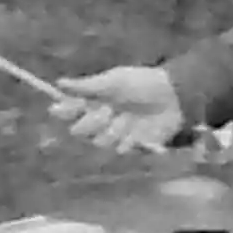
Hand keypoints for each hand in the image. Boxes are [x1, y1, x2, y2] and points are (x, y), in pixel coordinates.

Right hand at [53, 61, 186, 151]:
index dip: (65, 111)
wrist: (173, 96)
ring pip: (99, 142)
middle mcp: (101, 119)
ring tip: (126, 120)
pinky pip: (120, 151)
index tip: (59, 110)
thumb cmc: (142, 83)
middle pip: (80, 131)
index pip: (70, 111)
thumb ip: (87, 86)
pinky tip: (135, 133)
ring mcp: (115, 134)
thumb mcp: (114, 81)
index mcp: (94, 101)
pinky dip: (127, 143)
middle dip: (91, 122)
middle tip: (107, 111)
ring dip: (111, 131)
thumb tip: (59, 83)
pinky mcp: (132, 146)